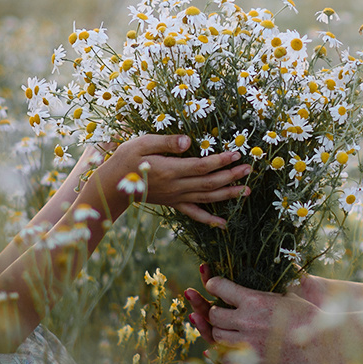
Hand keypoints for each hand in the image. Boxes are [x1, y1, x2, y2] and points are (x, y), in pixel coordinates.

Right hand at [105, 135, 249, 226]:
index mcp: (171, 170)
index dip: (221, 161)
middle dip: (231, 176)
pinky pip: (194, 213)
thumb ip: (167, 141)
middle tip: (250, 169)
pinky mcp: (174, 203)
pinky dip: (210, 219)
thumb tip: (189, 140)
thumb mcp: (143, 143)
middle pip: (209, 183)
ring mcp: (176, 197)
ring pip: (207, 198)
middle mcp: (176, 186)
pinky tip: (224, 223)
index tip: (237, 154)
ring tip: (246, 190)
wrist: (113, 185)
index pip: (202, 166)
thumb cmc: (126, 159)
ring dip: (228, 194)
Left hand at [183, 268, 323, 363]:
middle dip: (213, 310)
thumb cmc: (308, 315)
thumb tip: (271, 268)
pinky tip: (216, 349)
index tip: (213, 284)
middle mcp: (246, 320)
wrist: (320, 344)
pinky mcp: (251, 359)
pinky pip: (224, 357)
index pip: (219, 287)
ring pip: (217, 335)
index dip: (213, 284)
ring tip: (224, 326)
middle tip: (219, 308)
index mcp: (254, 299)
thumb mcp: (289, 293)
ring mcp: (247, 341)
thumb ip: (272, 285)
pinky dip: (217, 353)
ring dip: (217, 329)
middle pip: (214, 314)